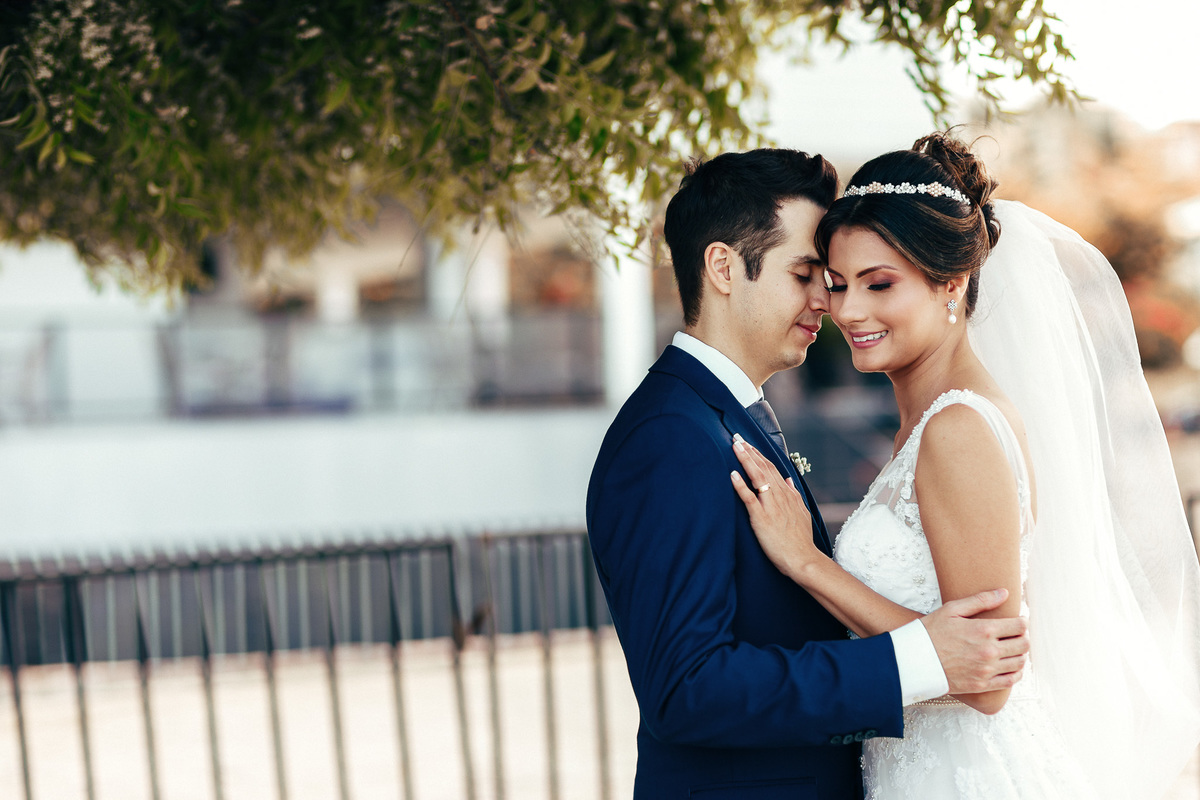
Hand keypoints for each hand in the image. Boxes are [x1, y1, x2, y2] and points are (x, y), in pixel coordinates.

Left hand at [730, 434, 816, 581]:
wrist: (803, 559)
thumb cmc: (800, 540)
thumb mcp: (802, 512)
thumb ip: (794, 494)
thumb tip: (788, 479)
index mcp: (787, 494)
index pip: (771, 468)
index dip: (758, 454)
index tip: (747, 443)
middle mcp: (780, 496)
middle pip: (763, 468)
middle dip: (749, 451)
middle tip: (736, 436)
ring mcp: (771, 506)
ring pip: (757, 477)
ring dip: (745, 460)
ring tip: (735, 446)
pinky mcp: (762, 519)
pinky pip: (749, 499)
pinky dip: (740, 486)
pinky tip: (732, 474)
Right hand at [921, 589, 1028, 693]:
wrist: (915, 660)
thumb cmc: (931, 632)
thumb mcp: (952, 610)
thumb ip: (980, 600)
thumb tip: (1004, 593)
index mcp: (983, 630)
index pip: (1019, 626)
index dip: (1022, 621)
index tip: (1018, 620)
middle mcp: (989, 651)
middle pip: (1023, 645)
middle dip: (1023, 637)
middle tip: (1016, 634)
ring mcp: (986, 670)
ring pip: (1020, 662)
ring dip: (1020, 654)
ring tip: (1012, 649)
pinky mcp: (982, 684)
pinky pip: (1010, 680)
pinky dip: (1016, 673)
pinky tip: (1010, 666)